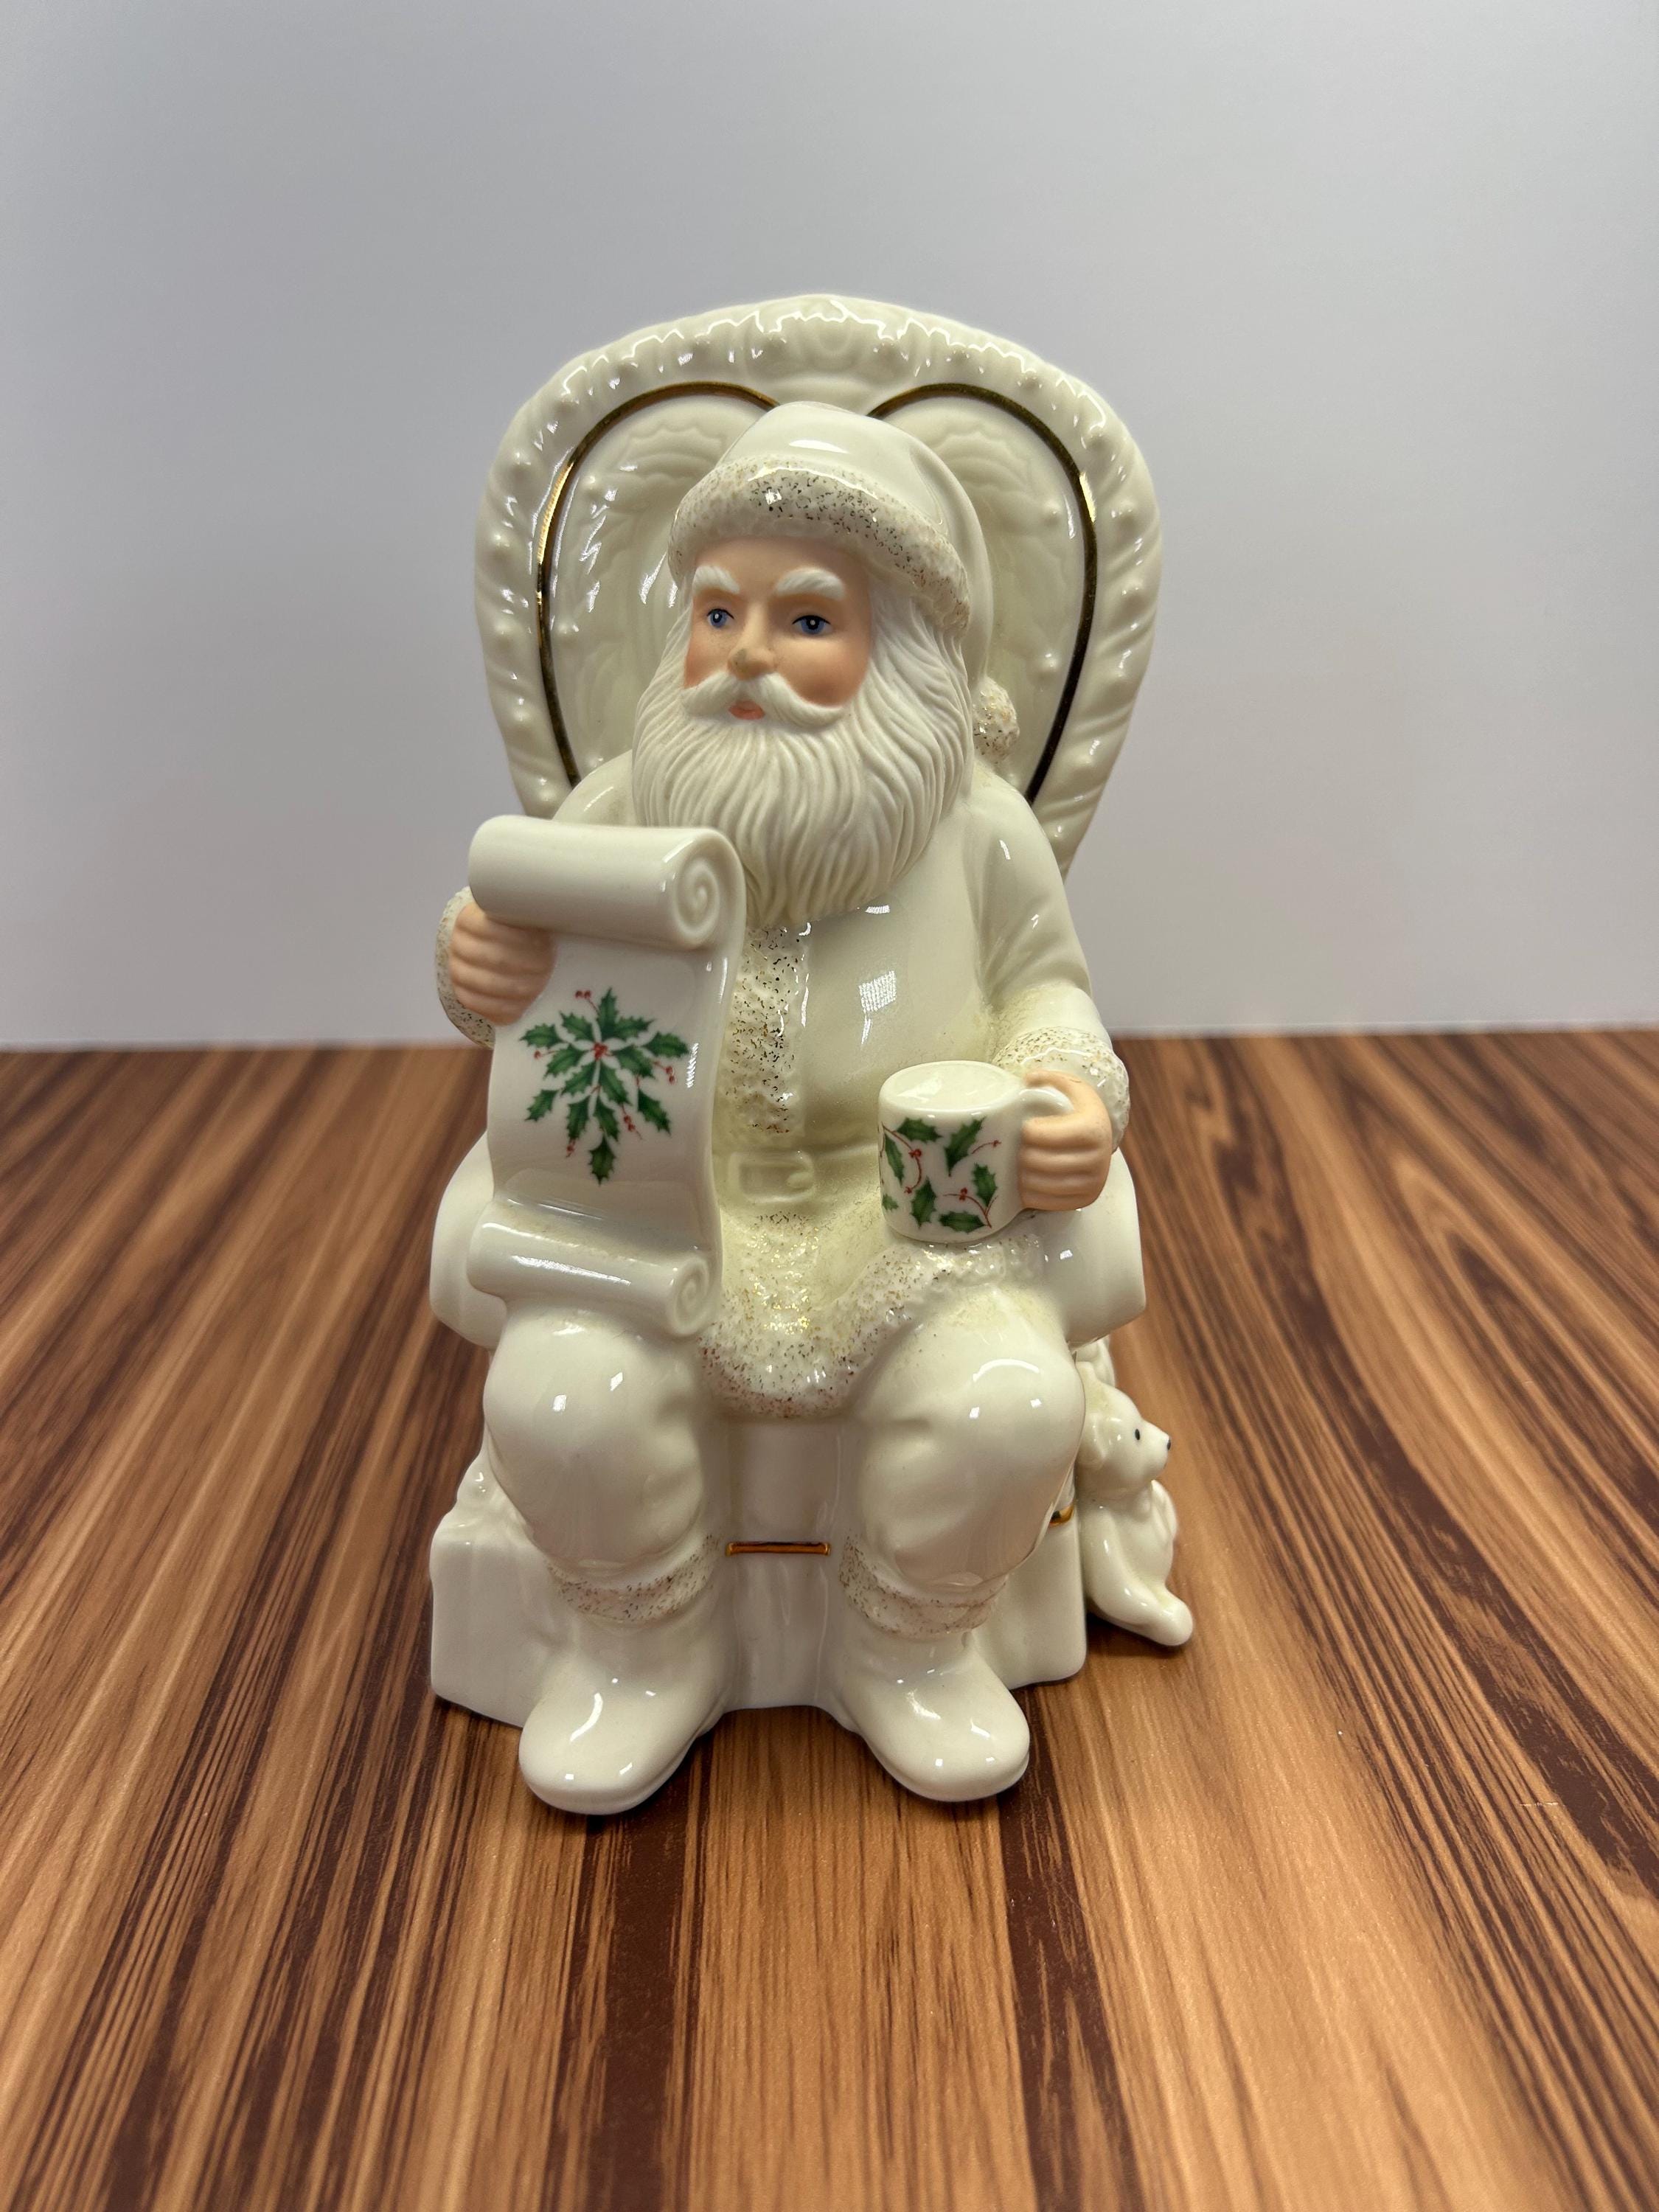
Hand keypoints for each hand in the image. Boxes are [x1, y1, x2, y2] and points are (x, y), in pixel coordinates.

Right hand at [450, 900, 554, 1024]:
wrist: (492, 946)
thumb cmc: (514, 928)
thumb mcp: (518, 914)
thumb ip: (529, 914)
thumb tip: (559, 915)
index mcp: (468, 919)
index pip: (490, 928)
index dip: (520, 937)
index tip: (545, 942)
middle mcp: (458, 944)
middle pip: (494, 958)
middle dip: (527, 963)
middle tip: (549, 965)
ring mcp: (457, 971)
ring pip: (488, 984)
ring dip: (521, 986)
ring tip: (542, 983)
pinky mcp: (463, 994)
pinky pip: (482, 1006)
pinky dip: (507, 1006)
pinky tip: (526, 1002)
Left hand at [1018, 1070, 1115, 1211]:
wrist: (1105, 1140)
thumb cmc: (1081, 1112)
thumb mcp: (1074, 1088)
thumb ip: (1051, 1078)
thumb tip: (1028, 1078)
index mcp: (1092, 1128)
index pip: (1040, 1134)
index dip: (1026, 1131)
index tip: (1026, 1128)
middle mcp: (1098, 1157)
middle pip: (1038, 1161)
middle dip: (1022, 1154)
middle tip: (1020, 1148)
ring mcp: (1094, 1182)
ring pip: (1040, 1184)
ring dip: (1023, 1175)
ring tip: (1021, 1164)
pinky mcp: (1087, 1200)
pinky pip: (1047, 1203)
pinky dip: (1030, 1194)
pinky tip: (1028, 1182)